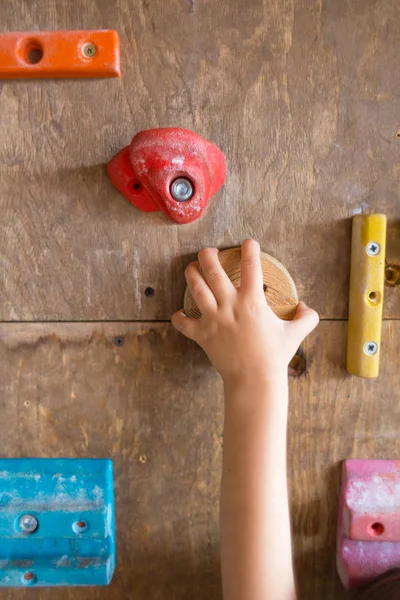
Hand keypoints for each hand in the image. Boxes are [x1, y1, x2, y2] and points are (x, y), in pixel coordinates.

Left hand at [172, 239, 318, 386]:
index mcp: (252, 301)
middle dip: (208, 256)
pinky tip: (178, 315)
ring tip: (192, 268)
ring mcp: (213, 319)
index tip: (248, 242)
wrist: (254, 379)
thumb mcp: (296, 334)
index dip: (250, 249)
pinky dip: (179, 319)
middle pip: (213, 271)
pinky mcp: (202, 335)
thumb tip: (306, 308)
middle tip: (208, 251)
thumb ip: (306, 318)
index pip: (251, 266)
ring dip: (192, 275)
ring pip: (196, 289)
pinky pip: (184, 324)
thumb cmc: (275, 356)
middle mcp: (230, 305)